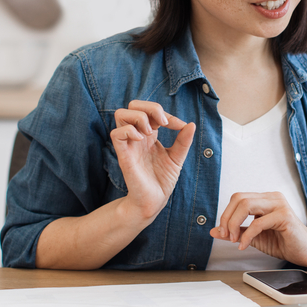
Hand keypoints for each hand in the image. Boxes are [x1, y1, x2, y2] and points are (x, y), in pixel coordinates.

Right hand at [111, 100, 195, 223]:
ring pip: (121, 114)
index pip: (151, 111)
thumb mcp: (177, 157)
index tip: (180, 126)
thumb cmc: (162, 180)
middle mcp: (138, 136)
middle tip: (163, 123)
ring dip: (139, 117)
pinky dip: (129, 131)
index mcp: (150, 135)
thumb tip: (191, 123)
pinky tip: (142, 140)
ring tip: (151, 132)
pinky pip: (116, 133)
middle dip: (150, 107)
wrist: (155, 201)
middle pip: (133, 106)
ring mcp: (129, 144)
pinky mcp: (123, 155)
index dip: (166, 113)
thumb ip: (183, 141)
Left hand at [210, 192, 306, 269]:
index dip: (226, 214)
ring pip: (246, 205)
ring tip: (235, 240)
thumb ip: (236, 232)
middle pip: (239, 198)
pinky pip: (258, 222)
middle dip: (227, 218)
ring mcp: (279, 205)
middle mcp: (272, 198)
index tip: (222, 232)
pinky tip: (245, 245)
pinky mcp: (285, 216)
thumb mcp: (254, 237)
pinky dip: (247, 236)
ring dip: (234, 224)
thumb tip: (214, 231)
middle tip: (226, 235)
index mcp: (265, 199)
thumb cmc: (284, 242)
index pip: (238, 198)